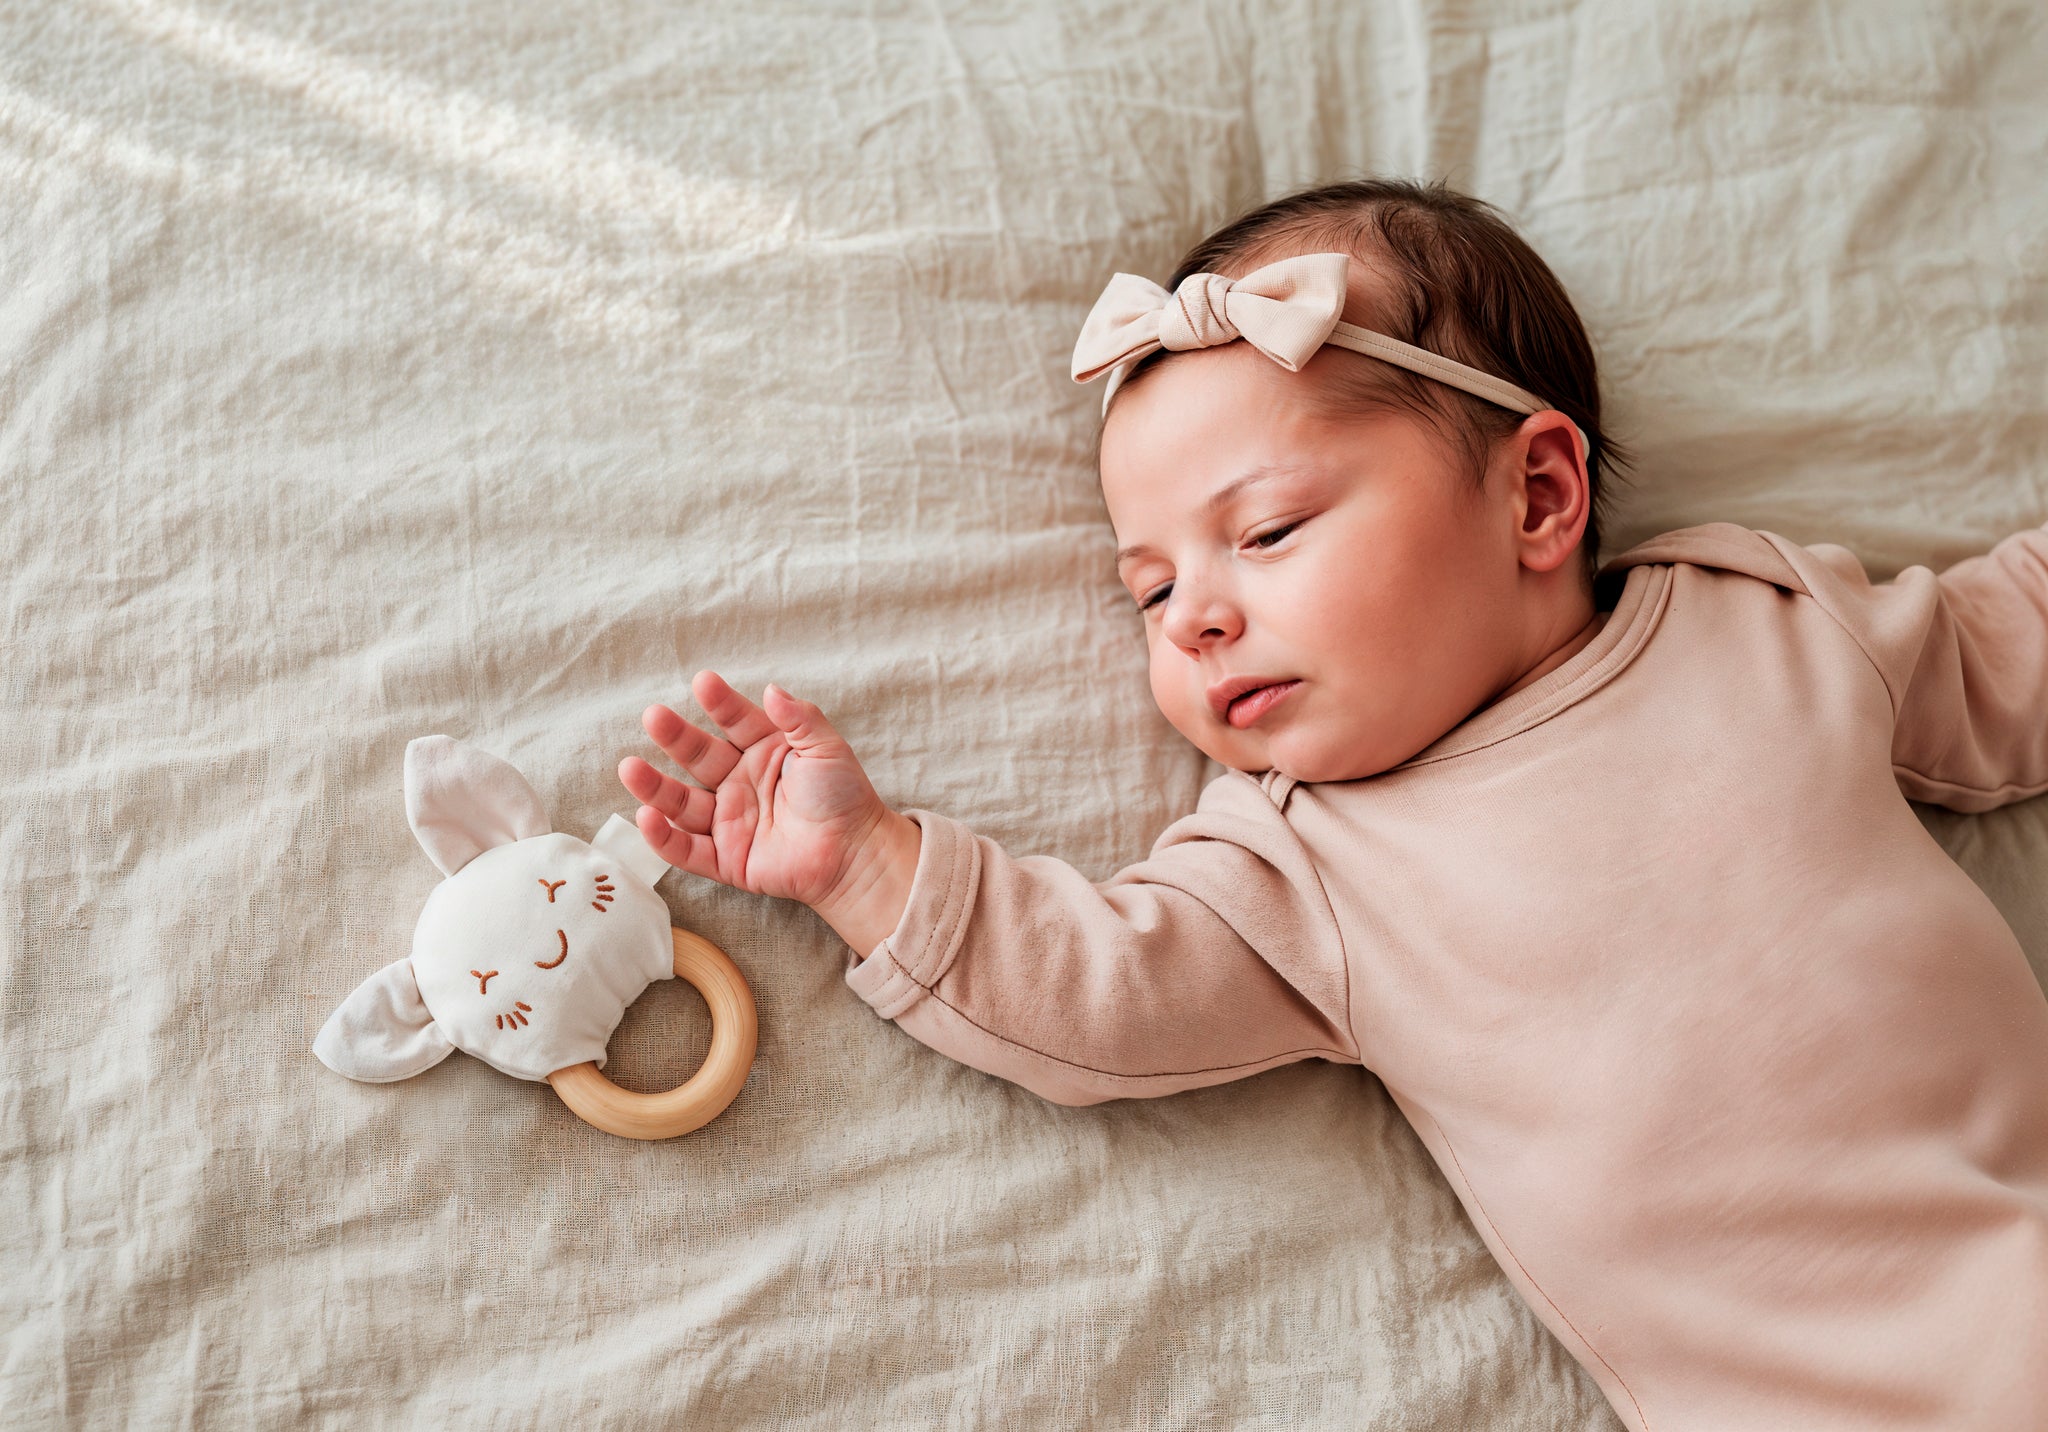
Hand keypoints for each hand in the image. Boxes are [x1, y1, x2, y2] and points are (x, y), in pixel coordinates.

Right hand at [619, 672, 916, 931]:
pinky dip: (664, 838)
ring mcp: (729, 821)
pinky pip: (688, 849)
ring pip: (683, 803)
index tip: (703, 682)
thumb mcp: (827, 749)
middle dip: (675, 738)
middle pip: (699, 757)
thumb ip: (801, 719)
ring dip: (654, 787)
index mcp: (763, 752)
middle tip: (654, 716)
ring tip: (629, 768)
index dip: (720, 704)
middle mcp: (740, 783)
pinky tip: (645, 817)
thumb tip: (772, 688)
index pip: (735, 722)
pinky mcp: (726, 859)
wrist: (856, 853)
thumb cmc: (844, 797)